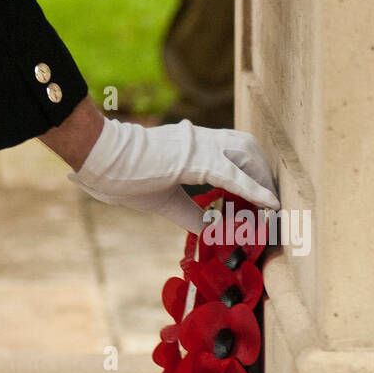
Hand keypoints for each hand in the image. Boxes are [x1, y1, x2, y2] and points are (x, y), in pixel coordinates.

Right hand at [67, 117, 279, 233]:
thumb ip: (193, 215)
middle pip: (247, 147)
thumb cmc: (125, 176)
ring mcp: (199, 145)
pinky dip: (254, 189)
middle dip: (263, 173)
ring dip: (262, 179)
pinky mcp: (194, 159)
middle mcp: (201, 140)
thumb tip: (217, 233)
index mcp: (193, 146)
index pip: (233, 153)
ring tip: (271, 205)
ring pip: (246, 154)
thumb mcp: (165, 201)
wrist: (101, 158)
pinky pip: (233, 175)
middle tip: (271, 203)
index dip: (253, 174)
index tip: (263, 200)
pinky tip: (269, 204)